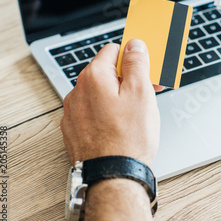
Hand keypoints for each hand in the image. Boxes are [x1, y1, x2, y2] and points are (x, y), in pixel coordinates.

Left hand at [60, 40, 162, 166]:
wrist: (114, 175)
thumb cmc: (128, 138)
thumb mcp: (141, 92)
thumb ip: (136, 63)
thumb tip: (134, 45)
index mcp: (94, 77)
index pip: (113, 50)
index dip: (134, 59)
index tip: (146, 70)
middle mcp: (77, 91)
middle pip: (106, 73)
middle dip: (128, 79)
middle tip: (148, 93)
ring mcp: (73, 112)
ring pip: (99, 93)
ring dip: (117, 97)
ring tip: (135, 114)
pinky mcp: (74, 130)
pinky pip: (92, 112)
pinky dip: (106, 114)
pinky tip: (121, 126)